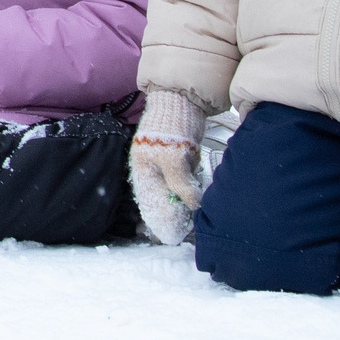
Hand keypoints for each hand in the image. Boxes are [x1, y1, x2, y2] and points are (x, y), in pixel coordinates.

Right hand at [129, 88, 205, 245]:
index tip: (170, 236)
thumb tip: (193, 206)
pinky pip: (183, 184)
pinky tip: (196, 205)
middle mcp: (153, 171)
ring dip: (181, 207)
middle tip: (182, 233)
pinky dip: (188, 195)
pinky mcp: (180, 161)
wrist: (180, 103)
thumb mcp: (173, 160)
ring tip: (191, 224)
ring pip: (173, 193)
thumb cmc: (169, 128)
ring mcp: (166, 166)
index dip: (158, 219)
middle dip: (170, 216)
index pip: (148, 202)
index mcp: (142, 170)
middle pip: (160, 199)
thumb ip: (181, 185)